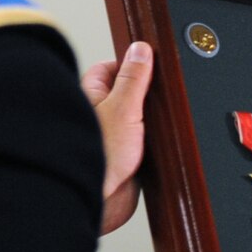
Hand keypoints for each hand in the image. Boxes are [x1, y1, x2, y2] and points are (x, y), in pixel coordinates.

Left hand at [82, 41, 153, 234]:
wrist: (100, 202)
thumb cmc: (98, 156)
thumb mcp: (123, 107)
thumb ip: (133, 77)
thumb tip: (141, 49)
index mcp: (92, 96)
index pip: (110, 67)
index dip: (131, 64)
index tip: (150, 64)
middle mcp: (100, 115)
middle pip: (128, 93)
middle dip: (145, 96)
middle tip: (158, 96)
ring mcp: (113, 137)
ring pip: (137, 120)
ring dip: (150, 124)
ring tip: (158, 124)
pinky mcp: (126, 159)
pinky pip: (144, 144)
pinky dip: (152, 145)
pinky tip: (159, 145)